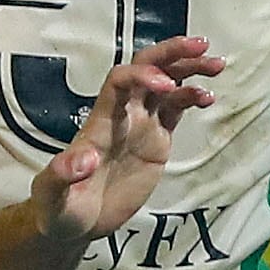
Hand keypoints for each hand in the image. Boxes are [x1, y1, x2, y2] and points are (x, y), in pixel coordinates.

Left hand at [25, 40, 223, 242]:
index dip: (144, 75)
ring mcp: (140, 126)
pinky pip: (175, 111)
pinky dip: (192, 98)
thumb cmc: (59, 207)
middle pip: (146, 68)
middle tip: (201, 45)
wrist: (75, 223)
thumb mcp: (53, 196)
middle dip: (171, 53)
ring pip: (168, 85)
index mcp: (100, 121)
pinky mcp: (155, 141)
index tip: (168, 85)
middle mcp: (123, 116)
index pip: (121, 80)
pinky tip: (208, 97)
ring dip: (190, 70)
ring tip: (216, 65)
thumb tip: (85, 159)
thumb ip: (62, 176)